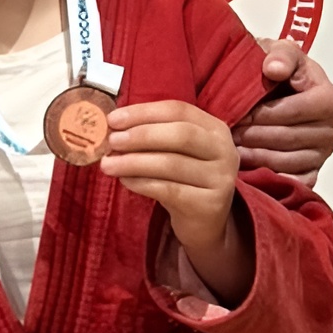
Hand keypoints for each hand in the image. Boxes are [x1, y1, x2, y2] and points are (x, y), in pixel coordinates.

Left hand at [99, 101, 240, 250]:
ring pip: (172, 164)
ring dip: (134, 162)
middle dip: (140, 136)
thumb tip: (112, 126)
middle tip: (111, 141)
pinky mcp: (210, 204)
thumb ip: (151, 135)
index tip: (112, 119)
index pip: (178, 110)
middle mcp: (224, 150)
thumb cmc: (183, 178)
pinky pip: (169, 190)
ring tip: (108, 165)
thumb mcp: (173, 151)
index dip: (143, 112)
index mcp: (214, 128)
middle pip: (180, 134)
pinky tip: (125, 181)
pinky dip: (142, 183)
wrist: (205, 222)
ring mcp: (221, 178)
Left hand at [233, 41, 332, 186]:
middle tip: (230, 133)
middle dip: (258, 135)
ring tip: (232, 148)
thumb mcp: (279, 51)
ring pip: (290, 161)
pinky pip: (293, 181)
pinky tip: (246, 166)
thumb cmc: (277, 69)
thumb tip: (275, 68)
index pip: (301, 111)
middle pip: (293, 137)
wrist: (274, 87)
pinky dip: (269, 175)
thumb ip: (281, 54)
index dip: (270, 113)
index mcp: (332, 98)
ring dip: (258, 156)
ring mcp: (324, 153)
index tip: (243, 113)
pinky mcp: (313, 171)